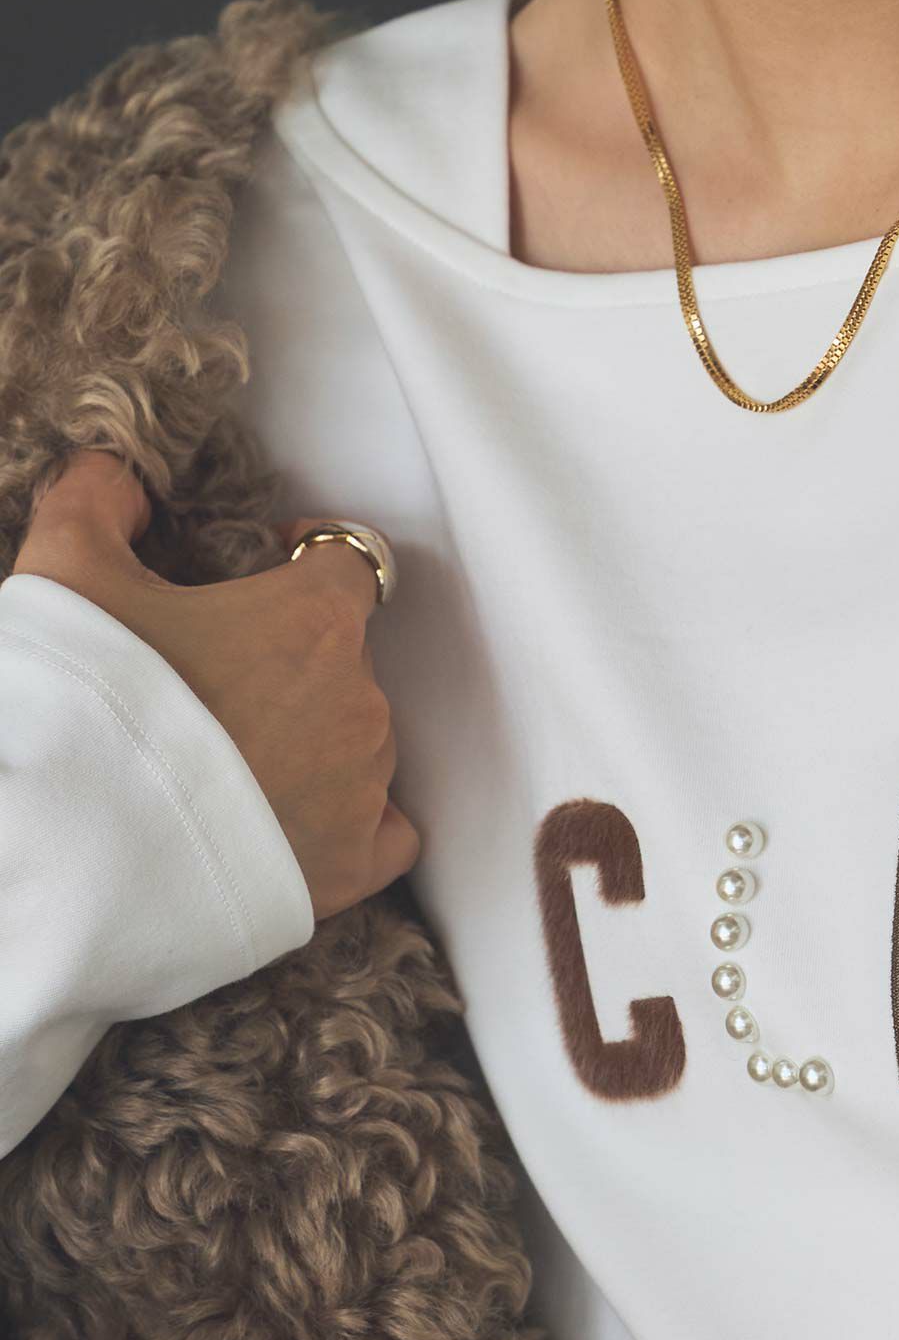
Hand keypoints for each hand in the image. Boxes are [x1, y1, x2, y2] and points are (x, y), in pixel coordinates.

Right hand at [14, 451, 419, 921]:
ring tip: (234, 761)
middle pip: (350, 660)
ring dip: (316, 739)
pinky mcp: (355, 863)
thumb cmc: (85, 703)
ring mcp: (365, 785)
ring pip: (363, 742)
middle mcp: (360, 699)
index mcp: (315, 619)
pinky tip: (302, 820)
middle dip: (295, 662)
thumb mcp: (67, 573)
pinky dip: (357, 821)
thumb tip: (118, 476)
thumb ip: (97, 500)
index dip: (309, 560)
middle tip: (218, 685)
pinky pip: (390, 833)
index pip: (355, 563)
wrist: (77, 846)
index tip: (266, 572)